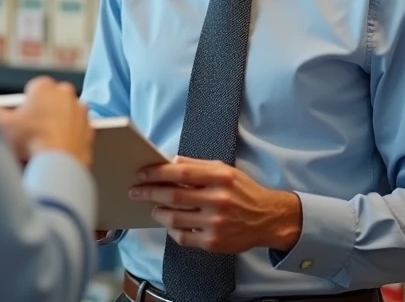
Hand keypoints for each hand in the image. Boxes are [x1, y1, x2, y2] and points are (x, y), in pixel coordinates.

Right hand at [0, 77, 92, 167]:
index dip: (24, 104)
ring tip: (44, 141)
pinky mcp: (90, 129)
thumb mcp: (1, 125)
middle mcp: (66, 94)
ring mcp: (81, 111)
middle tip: (32, 128)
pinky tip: (57, 149)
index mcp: (45, 87)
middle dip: (43, 110)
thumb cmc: (30, 142)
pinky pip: (76, 130)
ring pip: (65, 114)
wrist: (57, 163)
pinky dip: (69, 137)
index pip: (32, 88)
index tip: (20, 116)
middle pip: (51, 99)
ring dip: (57, 123)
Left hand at [131, 157, 301, 253]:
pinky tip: (171, 223)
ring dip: (157, 212)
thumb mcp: (225, 171)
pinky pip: (182, 237)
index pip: (180, 171)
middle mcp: (217, 199)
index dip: (157, 172)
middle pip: (172, 195)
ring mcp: (215, 223)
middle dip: (149, 192)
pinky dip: (171, 229)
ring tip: (153, 208)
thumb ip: (197, 165)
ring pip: (173, 218)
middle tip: (136, 191)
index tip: (142, 173)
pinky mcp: (213, 242)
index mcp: (220, 177)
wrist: (268, 219)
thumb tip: (169, 160)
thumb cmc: (244, 192)